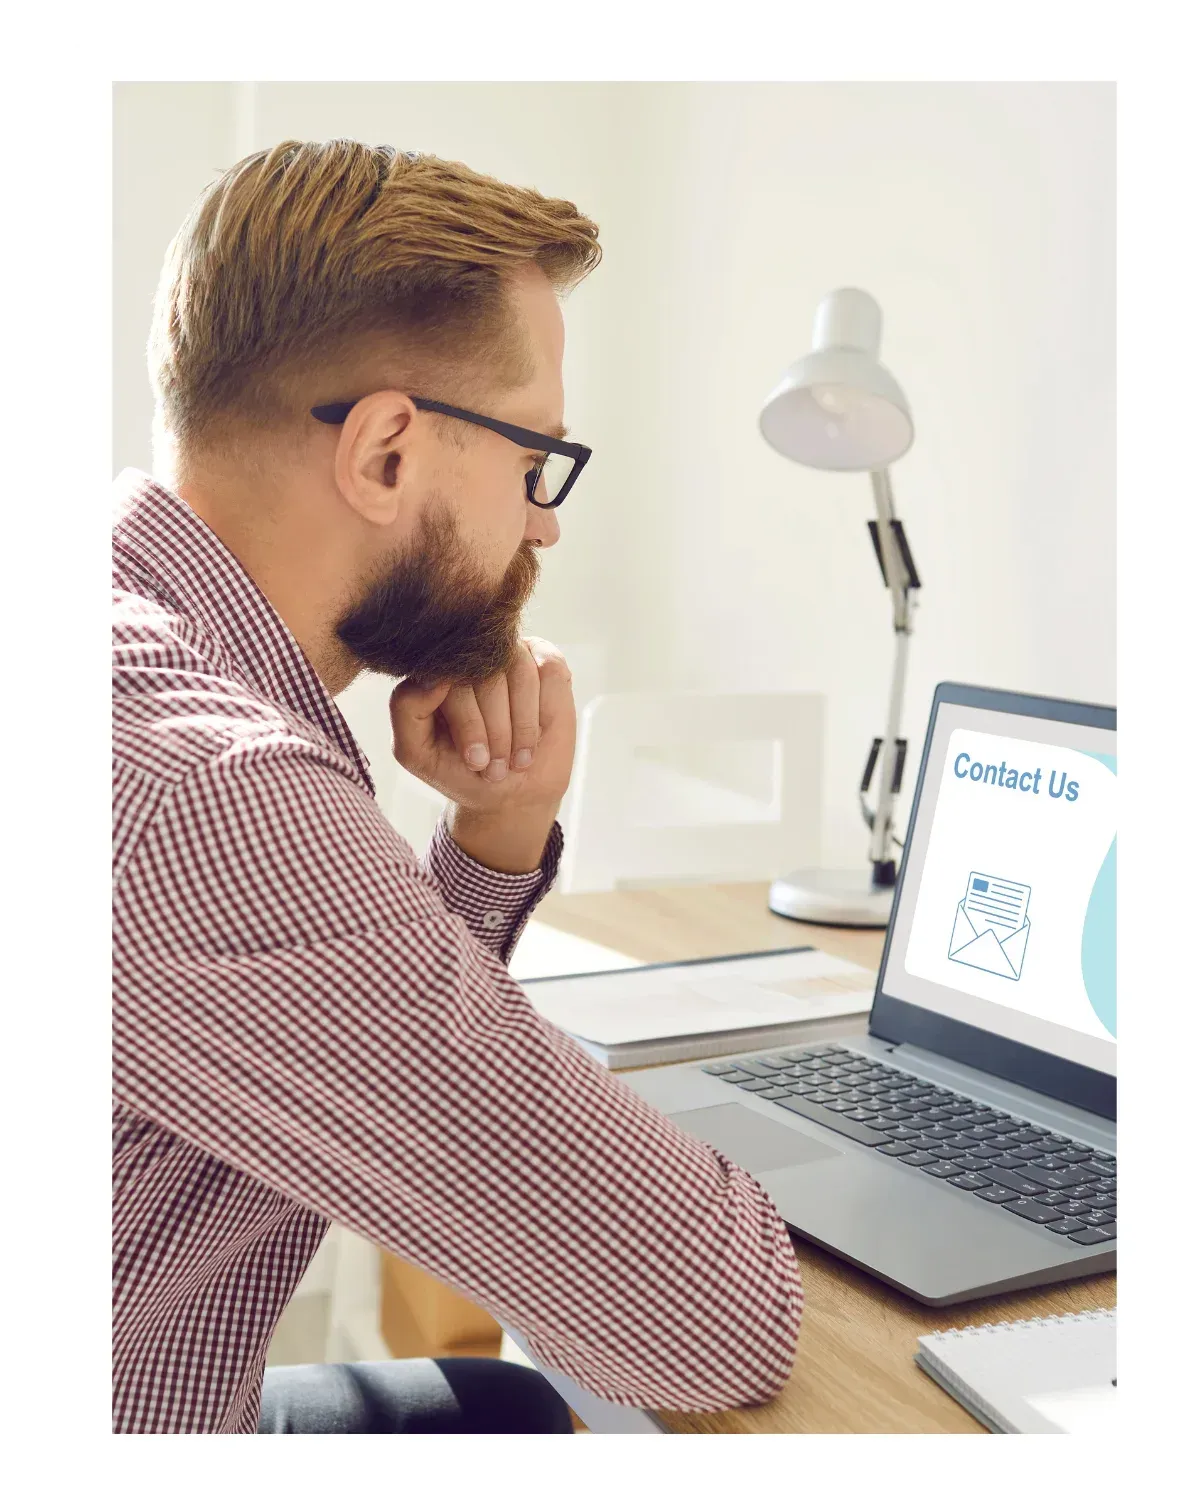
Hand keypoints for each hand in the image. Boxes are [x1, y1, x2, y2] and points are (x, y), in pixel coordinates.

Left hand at [390, 637, 575, 868]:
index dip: (468, 721)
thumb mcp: (417, 751)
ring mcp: (509, 653)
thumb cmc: (461, 770)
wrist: (512, 793)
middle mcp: (472, 654)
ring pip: (519, 670)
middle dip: (496, 730)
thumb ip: (406, 708)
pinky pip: (548, 669)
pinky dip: (543, 710)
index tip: (475, 761)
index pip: (449, 674)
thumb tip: (434, 675)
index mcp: (435, 668)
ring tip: (515, 758)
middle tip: (495, 767)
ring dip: (521, 724)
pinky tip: (535, 737)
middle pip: (487, 674)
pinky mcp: (545, 660)